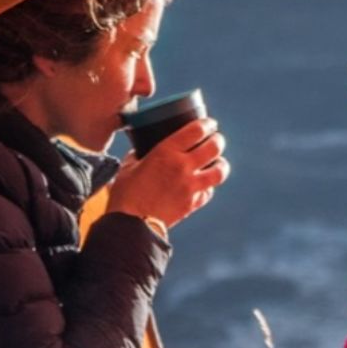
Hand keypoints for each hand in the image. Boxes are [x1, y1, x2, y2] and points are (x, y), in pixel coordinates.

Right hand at [106, 117, 228, 228]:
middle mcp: (182, 166)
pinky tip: (202, 185)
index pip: (197, 130)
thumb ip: (139, 154)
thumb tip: (143, 150)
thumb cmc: (126, 193)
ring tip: (217, 162)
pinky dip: (208, 187)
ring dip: (221, 164)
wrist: (131, 223)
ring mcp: (190, 186)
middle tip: (215, 139)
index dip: (207, 124)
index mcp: (166, 152)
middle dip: (218, 140)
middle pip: (214, 146)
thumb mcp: (129, 166)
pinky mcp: (192, 204)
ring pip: (220, 170)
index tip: (209, 124)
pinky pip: (209, 192)